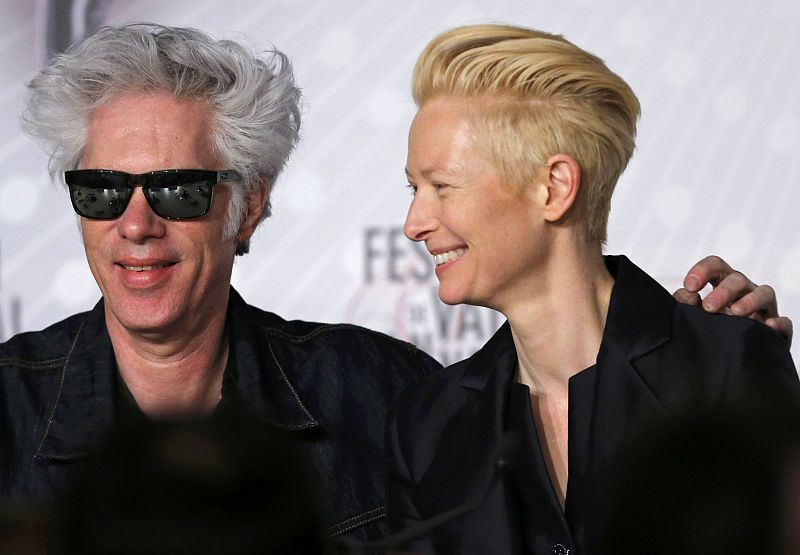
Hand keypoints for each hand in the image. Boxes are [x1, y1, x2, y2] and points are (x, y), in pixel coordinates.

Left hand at [674, 255, 792, 347]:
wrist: (726, 362)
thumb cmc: (709, 330)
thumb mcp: (693, 315)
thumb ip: (685, 303)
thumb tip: (687, 295)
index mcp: (722, 285)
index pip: (715, 267)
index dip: (703, 270)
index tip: (690, 286)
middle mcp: (744, 293)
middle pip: (737, 279)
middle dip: (723, 290)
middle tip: (709, 307)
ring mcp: (763, 309)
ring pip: (764, 293)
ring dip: (750, 301)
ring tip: (735, 313)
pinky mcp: (776, 330)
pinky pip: (783, 321)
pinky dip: (778, 322)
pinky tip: (767, 326)